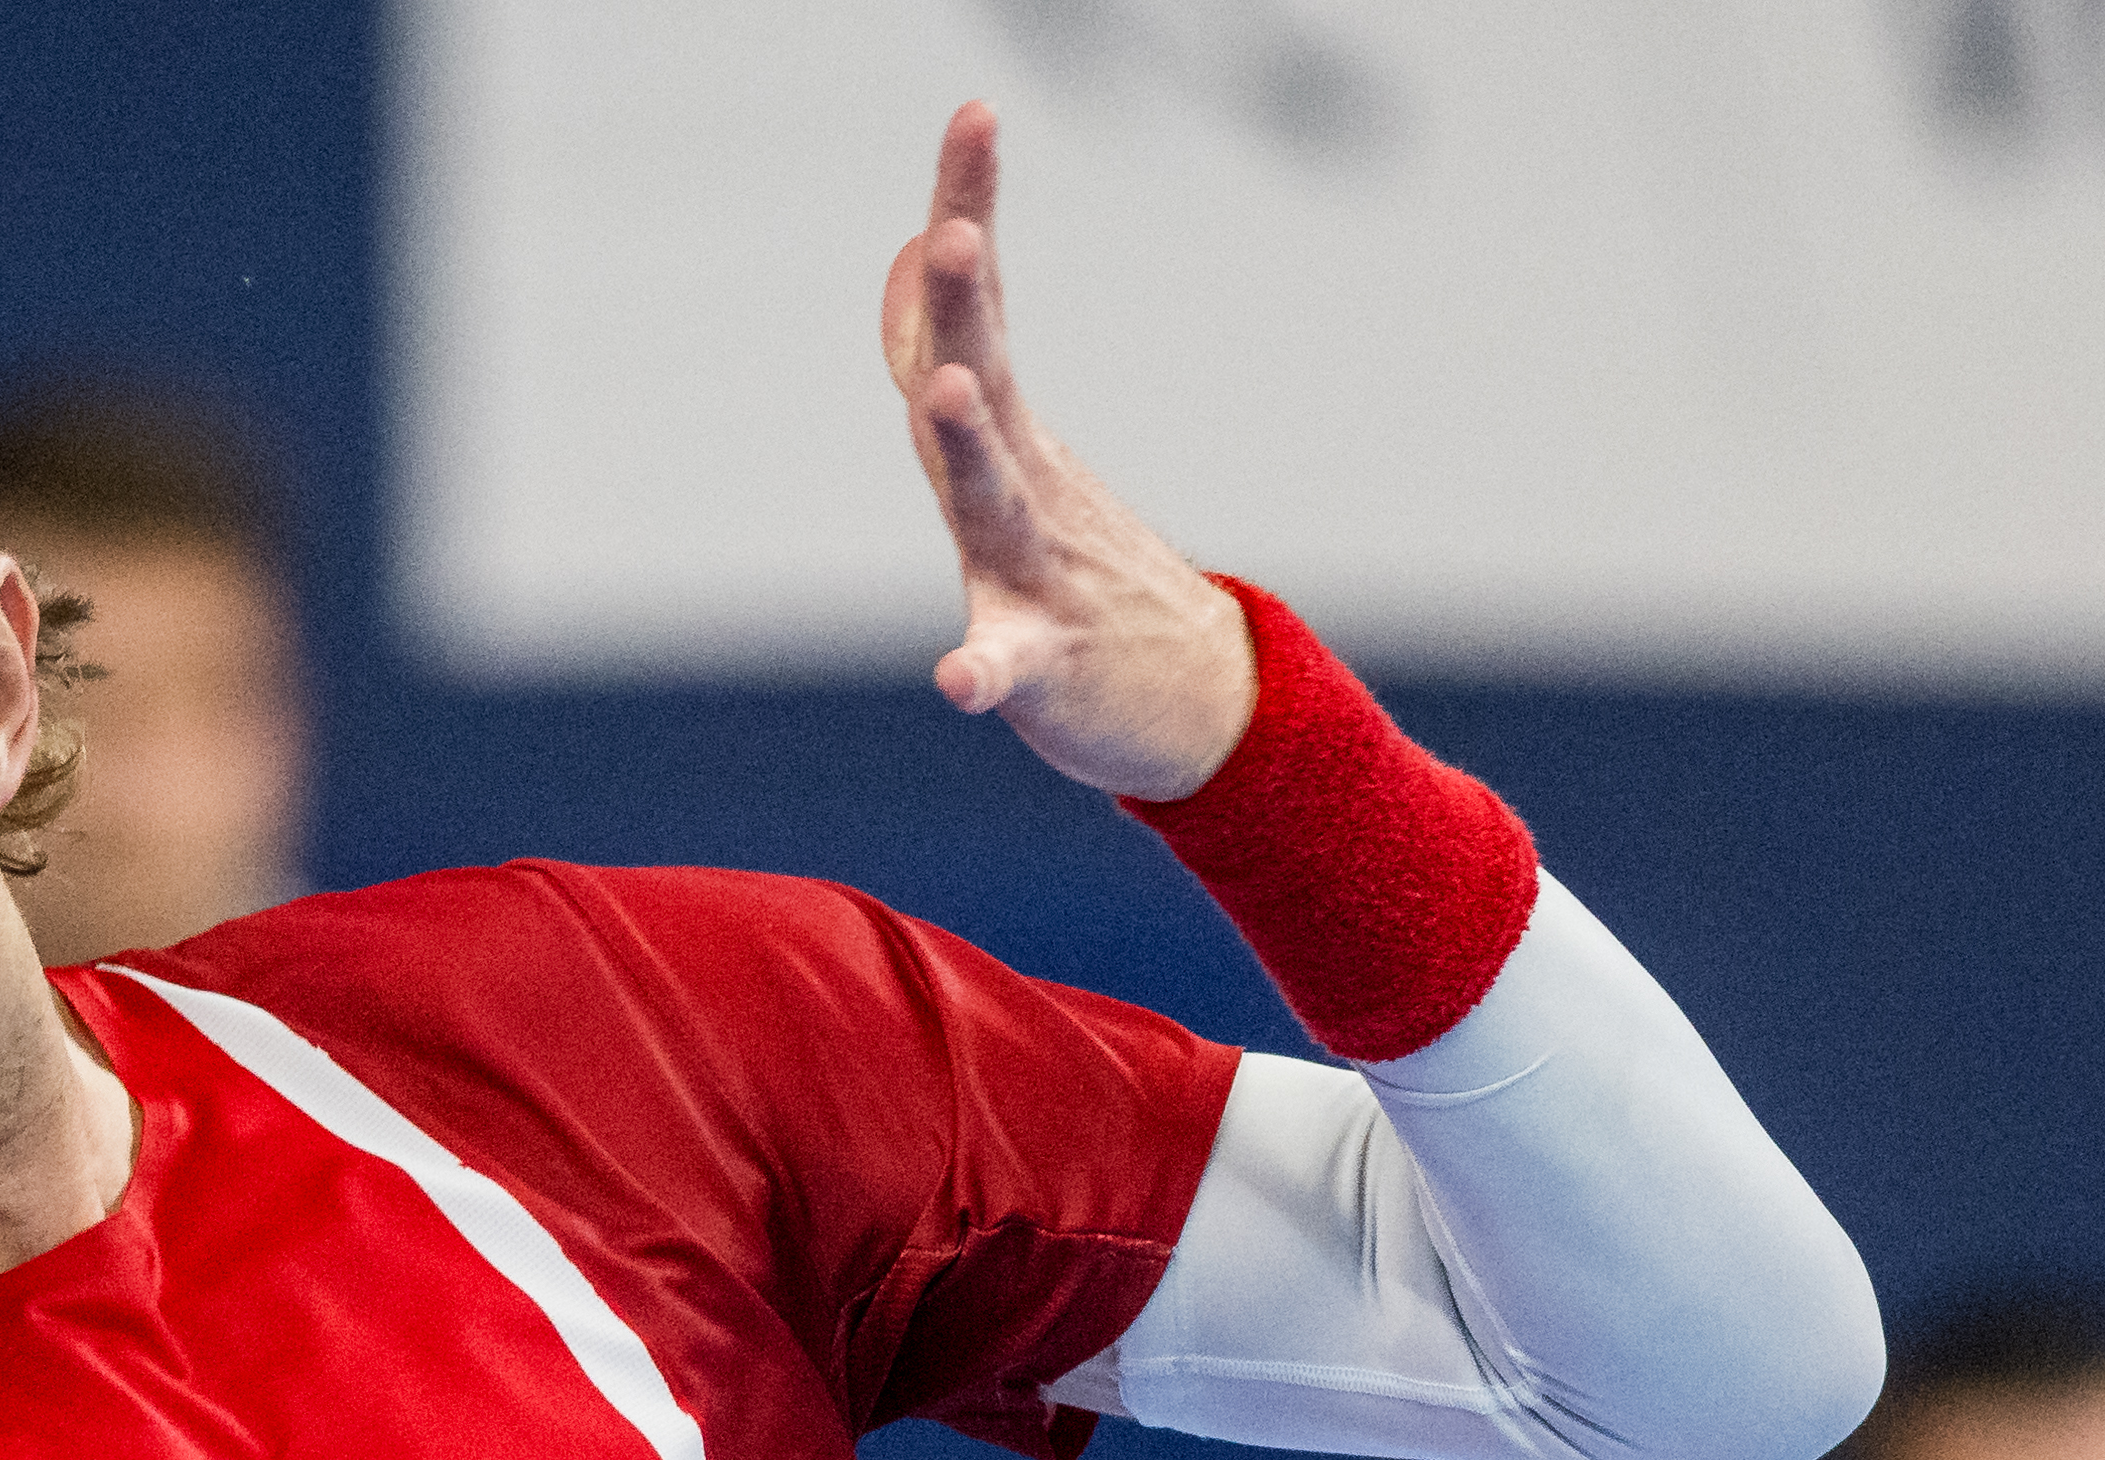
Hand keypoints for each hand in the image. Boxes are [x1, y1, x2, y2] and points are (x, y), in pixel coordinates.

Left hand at [878, 100, 1256, 802]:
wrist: (1192, 702)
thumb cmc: (1076, 575)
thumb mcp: (1005, 453)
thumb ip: (950, 357)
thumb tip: (911, 252)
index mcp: (1002, 439)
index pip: (971, 313)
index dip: (967, 214)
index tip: (978, 114)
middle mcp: (1019, 489)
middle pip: (978, 381)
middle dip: (962, 309)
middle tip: (955, 233)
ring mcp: (1036, 574)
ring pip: (992, 502)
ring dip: (969, 445)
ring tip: (947, 386)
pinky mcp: (1045, 667)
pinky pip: (1011, 664)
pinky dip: (983, 669)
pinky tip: (958, 680)